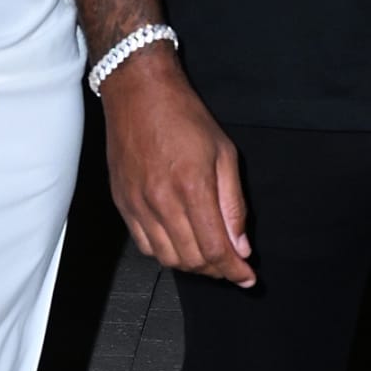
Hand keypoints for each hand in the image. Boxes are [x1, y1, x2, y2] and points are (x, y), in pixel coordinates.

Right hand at [100, 49, 255, 287]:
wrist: (138, 93)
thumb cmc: (184, 116)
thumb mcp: (224, 154)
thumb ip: (233, 204)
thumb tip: (241, 244)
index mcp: (192, 188)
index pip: (216, 249)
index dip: (234, 270)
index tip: (247, 277)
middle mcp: (162, 201)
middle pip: (192, 260)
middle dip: (217, 270)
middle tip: (232, 265)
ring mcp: (138, 205)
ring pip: (167, 258)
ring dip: (192, 265)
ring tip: (208, 257)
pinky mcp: (123, 203)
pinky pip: (144, 245)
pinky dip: (166, 254)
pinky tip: (180, 244)